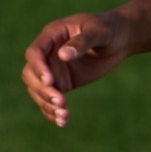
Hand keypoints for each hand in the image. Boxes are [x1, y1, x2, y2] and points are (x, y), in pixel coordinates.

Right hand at [20, 11, 134, 126]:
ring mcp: (53, 69)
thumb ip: (82, 42)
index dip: (38, 68)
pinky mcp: (61, 82)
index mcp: (52, 35)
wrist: (119, 39)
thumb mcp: (99, 32)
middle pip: (30, 74)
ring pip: (37, 90)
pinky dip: (52, 111)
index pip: (35, 53)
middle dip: (42, 90)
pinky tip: (62, 122)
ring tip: (64, 115)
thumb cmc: (109, 29)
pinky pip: (49, 99)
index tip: (49, 82)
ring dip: (46, 104)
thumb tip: (63, 55)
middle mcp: (48, 53)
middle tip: (60, 102)